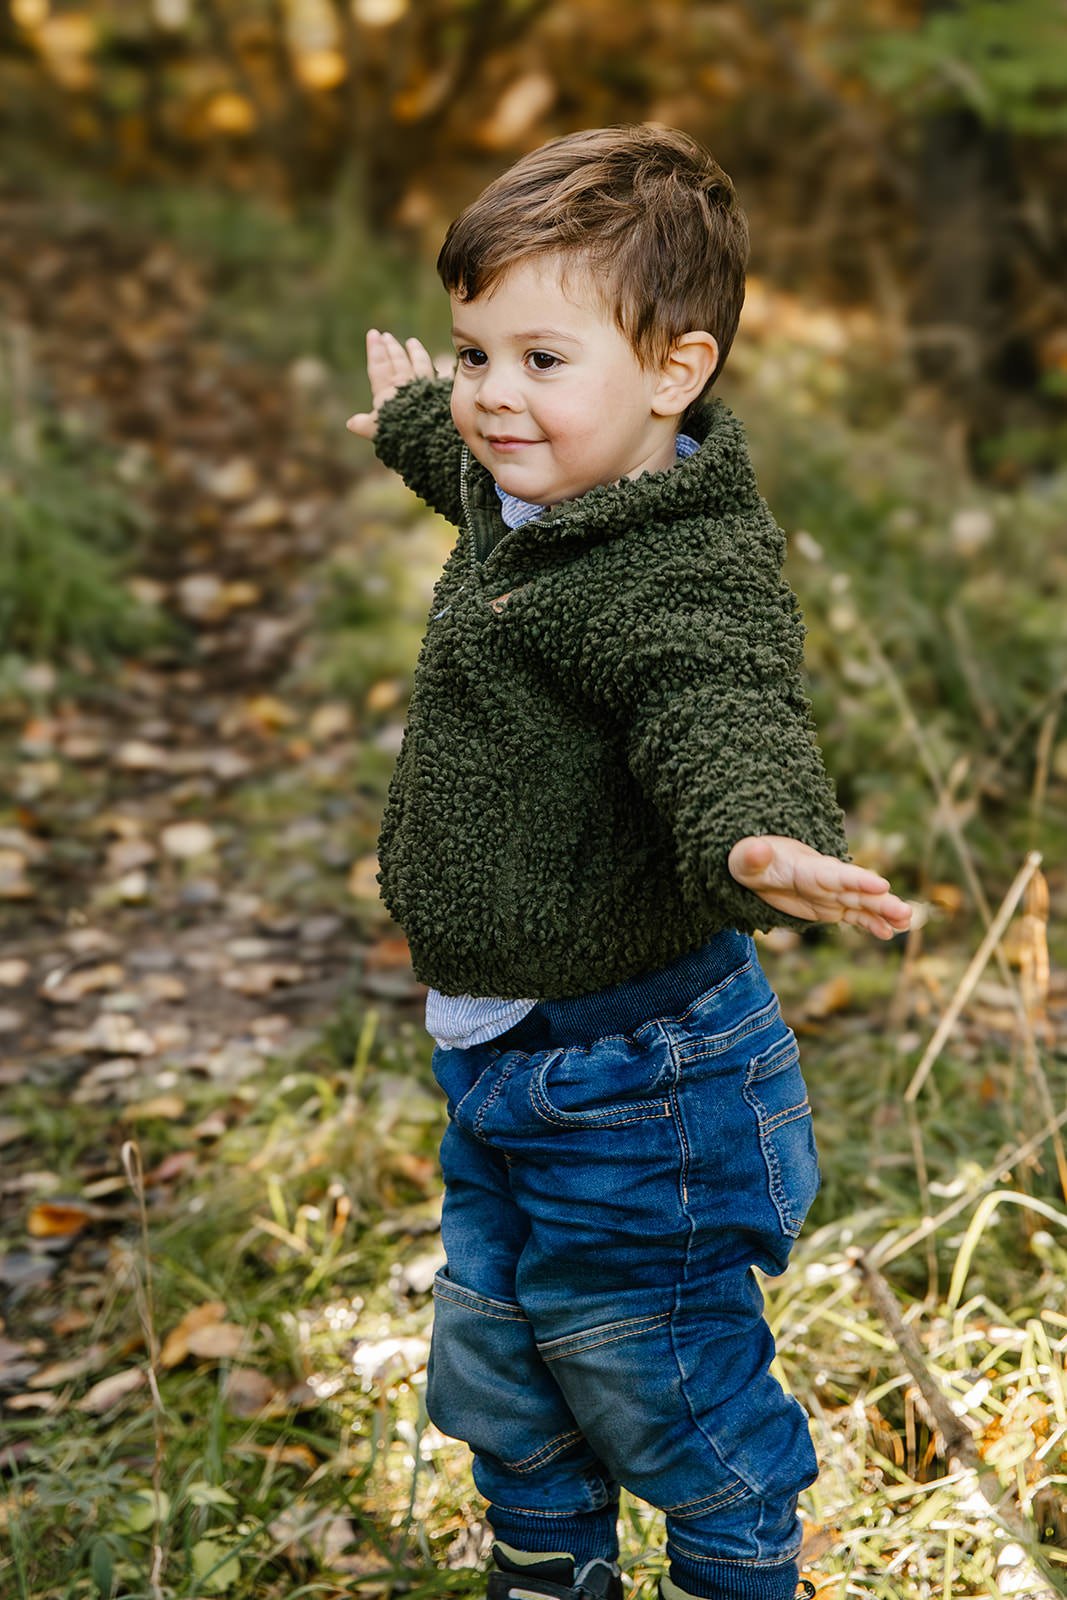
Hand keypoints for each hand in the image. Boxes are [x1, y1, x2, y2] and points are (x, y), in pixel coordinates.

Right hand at [345, 330, 448, 439]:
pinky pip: (433, 372)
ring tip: (411, 342)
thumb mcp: (378, 431)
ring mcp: (422, 386)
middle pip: (396, 361)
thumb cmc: (400, 434)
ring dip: (413, 352)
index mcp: (386, 393)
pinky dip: (432, 365)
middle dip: (390, 348)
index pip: (378, 367)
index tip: (372, 334)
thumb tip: (351, 423)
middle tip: (385, 335)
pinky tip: (436, 362)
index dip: (375, 351)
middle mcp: (404, 385)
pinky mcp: (437, 390)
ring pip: (417, 363)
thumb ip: (366, 425)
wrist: (430, 434)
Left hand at [727, 835, 911, 940]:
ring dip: (884, 913)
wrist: (755, 867)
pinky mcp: (830, 907)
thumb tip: (757, 849)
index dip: (858, 880)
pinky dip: (872, 924)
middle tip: (905, 913)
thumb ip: (751, 857)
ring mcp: (831, 894)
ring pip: (862, 904)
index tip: (881, 885)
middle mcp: (826, 879)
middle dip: (881, 901)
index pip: (835, 874)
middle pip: (857, 890)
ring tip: (907, 924)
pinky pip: (855, 916)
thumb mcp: (742, 860)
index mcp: (807, 868)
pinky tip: (889, 934)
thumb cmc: (747, 861)